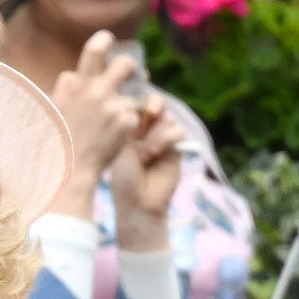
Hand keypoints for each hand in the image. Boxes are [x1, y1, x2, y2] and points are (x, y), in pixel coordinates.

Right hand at [48, 30, 142, 211]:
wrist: (69, 168)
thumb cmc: (57, 142)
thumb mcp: (54, 110)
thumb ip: (66, 91)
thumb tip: (73, 76)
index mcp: (72, 84)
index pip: (92, 52)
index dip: (101, 44)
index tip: (108, 38)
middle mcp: (93, 88)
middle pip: (124, 63)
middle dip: (130, 65)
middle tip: (131, 71)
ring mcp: (112, 103)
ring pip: (137, 89)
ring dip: (135, 97)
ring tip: (128, 108)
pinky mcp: (127, 119)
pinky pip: (136, 114)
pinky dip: (131, 124)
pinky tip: (120, 135)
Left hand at [109, 99, 182, 250]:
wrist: (138, 200)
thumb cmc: (122, 176)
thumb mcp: (120, 147)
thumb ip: (129, 124)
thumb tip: (134, 101)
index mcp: (127, 127)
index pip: (135, 102)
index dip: (136, 98)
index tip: (131, 102)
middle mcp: (146, 130)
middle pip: (155, 103)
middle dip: (152, 104)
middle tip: (149, 112)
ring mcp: (162, 137)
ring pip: (167, 117)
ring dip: (157, 132)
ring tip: (145, 152)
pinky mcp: (177, 147)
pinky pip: (177, 131)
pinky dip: (166, 139)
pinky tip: (154, 154)